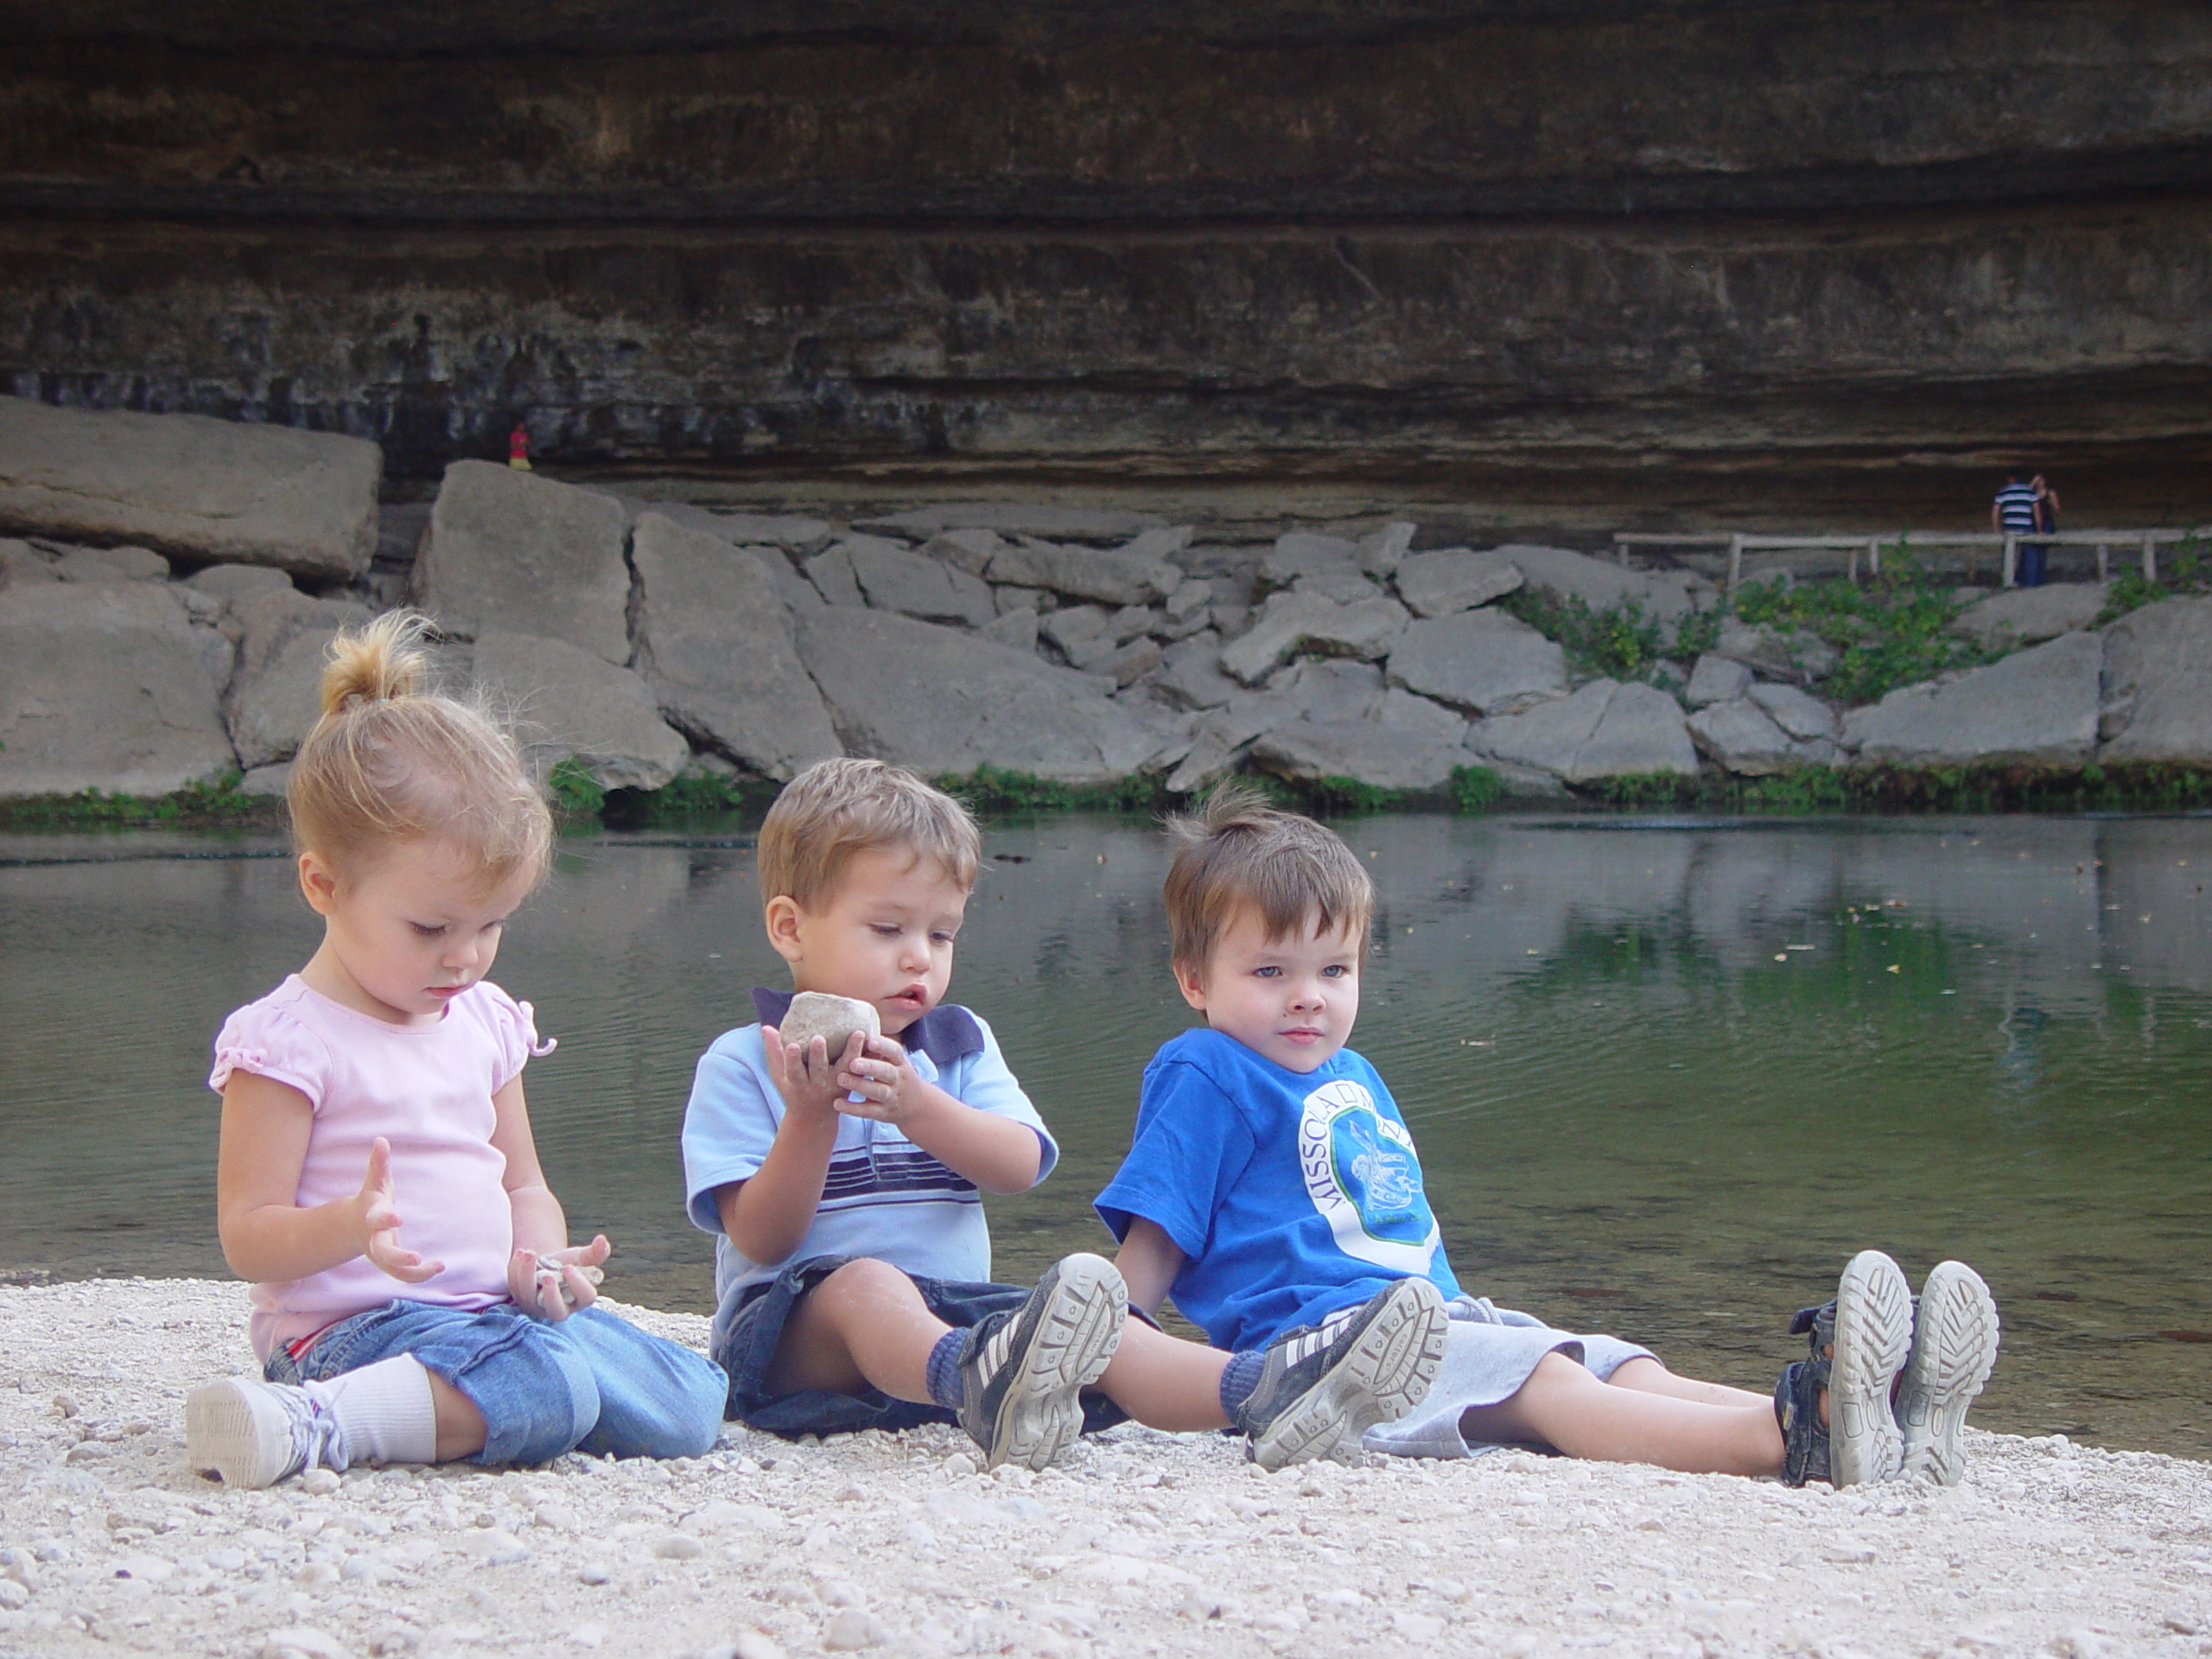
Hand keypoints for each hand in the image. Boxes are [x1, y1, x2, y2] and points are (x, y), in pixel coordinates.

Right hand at [356, 1137, 444, 1283]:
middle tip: (416, 1258)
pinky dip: (420, 1274)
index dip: (386, 1219)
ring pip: (393, 1270)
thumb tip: (380, 1140)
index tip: (398, 1218)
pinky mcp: (390, 1263)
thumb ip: (378, 1164)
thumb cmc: (370, 1200)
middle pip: (382, 1253)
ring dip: (414, 1272)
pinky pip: (404, 1275)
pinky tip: (440, 1266)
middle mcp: (374, 1239)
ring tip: (438, 1266)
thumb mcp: (374, 1182)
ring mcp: (381, 1254)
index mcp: (371, 1217)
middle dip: (397, 1256)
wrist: (352, 1226)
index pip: (376, 1220)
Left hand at [509, 1235, 609, 1320]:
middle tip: (548, 1276)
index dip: (579, 1285)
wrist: (547, 1265)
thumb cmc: (569, 1264)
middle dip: (551, 1295)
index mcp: (579, 1299)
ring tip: (530, 1253)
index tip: (569, 1267)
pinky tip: (521, 1253)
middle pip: (557, 1311)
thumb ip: (595, 1252)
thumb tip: (602, 1240)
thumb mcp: (582, 1257)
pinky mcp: (520, 1299)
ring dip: (527, 1275)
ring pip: (529, 1298)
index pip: (586, 1298)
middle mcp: (558, 1308)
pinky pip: (514, 1288)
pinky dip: (516, 1269)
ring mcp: (537, 1306)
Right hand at [760, 1022, 865, 1120]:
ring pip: (845, 1069)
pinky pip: (860, 1071)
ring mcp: (835, 1086)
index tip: (792, 1045)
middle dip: (818, 1055)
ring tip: (858, 1034)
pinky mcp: (850, 1085)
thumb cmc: (794, 1091)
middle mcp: (817, 1086)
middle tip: (819, 1038)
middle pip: (818, 1070)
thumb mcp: (780, 1077)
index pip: (794, 1071)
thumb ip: (774, 1053)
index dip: (792, 1059)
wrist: (815, 1119)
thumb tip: (766, 1027)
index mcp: (797, 1084)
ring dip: (852, 1052)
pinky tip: (874, 1042)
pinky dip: (867, 1057)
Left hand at [833, 1035, 925, 1124]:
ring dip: (859, 1085)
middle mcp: (898, 1079)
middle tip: (852, 1062)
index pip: (895, 1052)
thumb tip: (853, 1026)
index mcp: (900, 1063)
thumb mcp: (894, 1063)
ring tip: (840, 1078)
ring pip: (876, 1091)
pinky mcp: (883, 1113)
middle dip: (870, 1067)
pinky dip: (853, 1108)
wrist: (916, 1106)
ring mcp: (891, 1097)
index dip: (883, 1046)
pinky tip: (837, 1103)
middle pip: (885, 1072)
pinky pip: (868, 1111)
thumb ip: (878, 1051)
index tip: (870, 1041)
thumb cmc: (897, 1076)